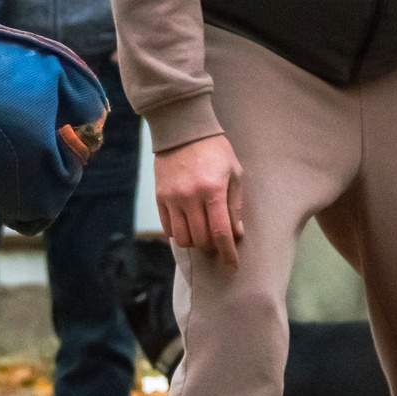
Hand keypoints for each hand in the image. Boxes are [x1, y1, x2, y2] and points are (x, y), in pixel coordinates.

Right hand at [155, 134, 244, 268]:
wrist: (182, 130)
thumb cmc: (215, 150)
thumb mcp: (234, 173)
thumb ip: (235, 204)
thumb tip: (236, 233)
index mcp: (213, 190)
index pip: (221, 232)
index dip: (228, 253)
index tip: (232, 265)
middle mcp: (190, 197)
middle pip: (201, 238)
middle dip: (213, 245)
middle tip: (219, 240)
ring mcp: (172, 198)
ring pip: (182, 238)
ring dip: (195, 242)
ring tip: (202, 232)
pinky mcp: (160, 197)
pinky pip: (168, 228)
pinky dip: (179, 234)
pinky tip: (187, 227)